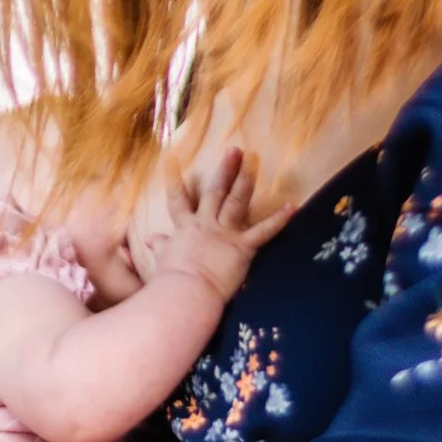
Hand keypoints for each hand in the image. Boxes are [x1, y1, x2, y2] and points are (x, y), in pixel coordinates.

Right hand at [157, 148, 295, 300]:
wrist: (186, 290)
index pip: (178, 199)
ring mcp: (225, 233)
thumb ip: (160, 245)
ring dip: (245, 181)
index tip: (172, 159)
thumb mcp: (163, 258)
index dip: (174, 180)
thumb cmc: (172, 278)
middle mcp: (206, 224)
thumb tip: (150, 239)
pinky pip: (264, 231)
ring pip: (237, 201)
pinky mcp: (242, 247)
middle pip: (216, 191)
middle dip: (225, 170)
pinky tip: (292, 206)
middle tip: (235, 150)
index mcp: (186, 227)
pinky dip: (279, 220)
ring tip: (253, 162)